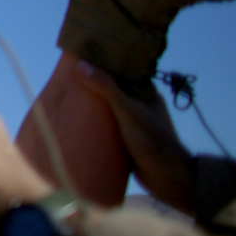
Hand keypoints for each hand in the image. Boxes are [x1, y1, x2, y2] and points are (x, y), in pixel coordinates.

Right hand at [75, 60, 195, 214]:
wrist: (168, 179)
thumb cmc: (152, 141)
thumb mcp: (128, 111)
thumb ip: (107, 88)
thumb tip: (81, 65)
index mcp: (146, 92)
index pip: (121, 71)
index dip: (103, 62)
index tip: (81, 56)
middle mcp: (140, 105)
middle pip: (112, 89)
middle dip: (93, 84)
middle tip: (67, 76)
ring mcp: (133, 122)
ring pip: (108, 108)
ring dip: (92, 105)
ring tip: (67, 96)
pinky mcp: (126, 139)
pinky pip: (107, 126)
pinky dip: (94, 123)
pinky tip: (77, 121)